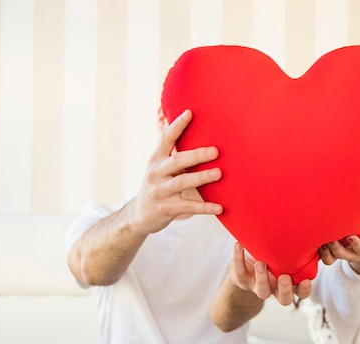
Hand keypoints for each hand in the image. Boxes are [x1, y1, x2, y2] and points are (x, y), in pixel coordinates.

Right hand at [128, 109, 223, 234]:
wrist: (139, 215)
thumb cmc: (158, 187)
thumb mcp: (160, 168)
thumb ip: (174, 154)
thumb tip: (193, 132)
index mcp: (157, 160)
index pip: (166, 139)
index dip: (177, 126)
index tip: (190, 112)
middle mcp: (156, 173)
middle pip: (177, 160)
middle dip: (196, 155)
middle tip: (215, 151)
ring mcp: (160, 191)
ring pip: (181, 182)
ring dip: (201, 177)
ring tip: (219, 173)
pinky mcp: (166, 209)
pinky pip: (187, 206)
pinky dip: (204, 207)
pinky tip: (219, 207)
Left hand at [229, 242, 311, 305]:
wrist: (246, 262)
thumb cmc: (273, 256)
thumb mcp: (286, 254)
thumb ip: (300, 249)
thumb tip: (318, 236)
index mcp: (289, 283)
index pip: (301, 292)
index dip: (304, 290)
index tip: (306, 281)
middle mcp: (275, 289)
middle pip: (284, 299)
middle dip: (285, 290)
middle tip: (284, 277)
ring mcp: (258, 287)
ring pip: (262, 291)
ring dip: (262, 278)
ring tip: (261, 263)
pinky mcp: (242, 280)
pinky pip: (239, 273)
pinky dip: (238, 259)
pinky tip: (239, 245)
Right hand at [319, 222, 359, 276]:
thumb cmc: (351, 244)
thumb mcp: (340, 243)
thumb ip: (329, 235)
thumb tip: (315, 218)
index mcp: (340, 254)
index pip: (329, 259)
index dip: (324, 253)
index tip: (320, 244)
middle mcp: (352, 255)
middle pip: (341, 254)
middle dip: (335, 248)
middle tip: (330, 240)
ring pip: (359, 248)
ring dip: (355, 243)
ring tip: (351, 237)